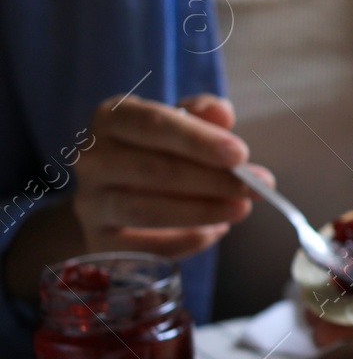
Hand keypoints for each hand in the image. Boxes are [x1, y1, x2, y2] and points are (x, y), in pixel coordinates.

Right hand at [73, 93, 269, 258]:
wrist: (114, 194)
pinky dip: (183, 241)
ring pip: (144, 210)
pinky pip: (142, 247)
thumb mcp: (177, 124)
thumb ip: (200, 114)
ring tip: (241, 209)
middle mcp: (93, 159)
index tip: (240, 154)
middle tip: (257, 187)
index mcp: (112, 119)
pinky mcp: (98, 241)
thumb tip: (220, 111)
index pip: (152, 124)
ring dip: (201, 212)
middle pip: (153, 170)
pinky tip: (215, 231)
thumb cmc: (156, 151)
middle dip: (212, 180)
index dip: (197, 140)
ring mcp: (90, 202)